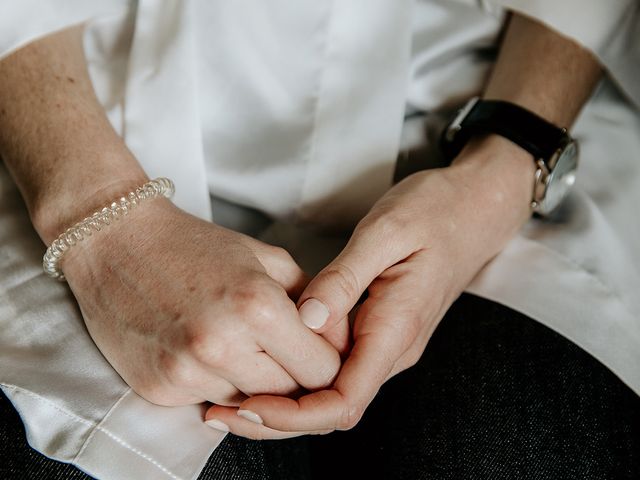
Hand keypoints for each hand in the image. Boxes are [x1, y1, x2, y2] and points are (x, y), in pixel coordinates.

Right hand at [62, 200, 340, 406]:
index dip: (327, 362)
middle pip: (291, 398)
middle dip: (296, 378)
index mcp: (257, 306)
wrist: (116, 244)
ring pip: (253, 406)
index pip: (322, 370)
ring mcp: (186, 373)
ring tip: (243, 345)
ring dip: (257, 384)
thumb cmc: (196, 246)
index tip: (320, 352)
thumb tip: (341, 342)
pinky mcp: (160, 390)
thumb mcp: (268, 258)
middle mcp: (221, 346)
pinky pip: (212, 404)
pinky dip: (219, 385)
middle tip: (285, 351)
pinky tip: (207, 351)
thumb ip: (313, 302)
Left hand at [204, 135, 534, 436]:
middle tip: (220, 410)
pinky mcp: (378, 331)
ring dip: (285, 402)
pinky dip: (299, 376)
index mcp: (396, 329)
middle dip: (278, 418)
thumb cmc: (436, 212)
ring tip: (232, 394)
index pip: (344, 400)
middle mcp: (392, 348)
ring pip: (332, 393)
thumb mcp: (387, 232)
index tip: (248, 406)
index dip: (294, 415)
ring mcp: (387, 342)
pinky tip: (267, 364)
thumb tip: (306, 320)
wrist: (476, 207)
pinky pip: (337, 368)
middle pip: (332, 408)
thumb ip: (345, 279)